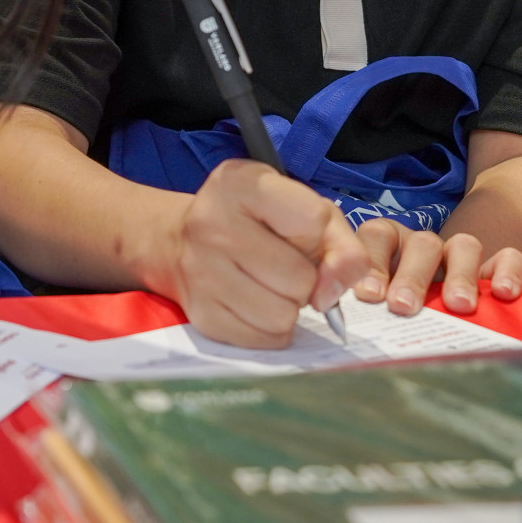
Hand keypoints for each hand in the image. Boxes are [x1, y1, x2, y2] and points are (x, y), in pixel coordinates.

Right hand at [169, 160, 369, 347]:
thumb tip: (336, 291)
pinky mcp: (202, 313)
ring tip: (269, 284)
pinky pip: (265, 339)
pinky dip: (270, 327)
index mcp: (240, 184)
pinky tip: (254, 302)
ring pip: (284, 316)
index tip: (296, 231)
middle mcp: (212, 224)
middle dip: (304, 278)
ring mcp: (201, 271)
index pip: (313, 221)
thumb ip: (341, 244)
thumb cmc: (254, 222)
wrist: (180, 241)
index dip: (317, 235)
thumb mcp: (302, 209)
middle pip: (300, 278)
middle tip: (282, 263)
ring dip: (288, 306)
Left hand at [353, 219, 521, 315]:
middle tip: (404, 306)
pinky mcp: (495, 269)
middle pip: (422, 243)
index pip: (377, 236)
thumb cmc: (396, 313)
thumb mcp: (380, 308)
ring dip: (460, 275)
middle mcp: (424, 246)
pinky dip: (507, 271)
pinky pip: (507, 257)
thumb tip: (354, 327)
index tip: (370, 295)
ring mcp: (460, 255)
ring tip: (458, 306)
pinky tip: (502, 294)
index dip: (373, 263)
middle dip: (412, 276)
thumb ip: (370, 310)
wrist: (440, 317)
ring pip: (464, 246)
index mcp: (389, 246)